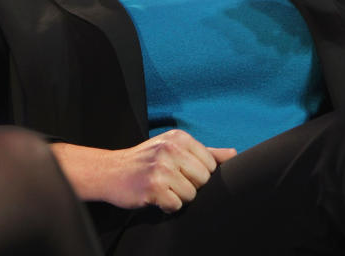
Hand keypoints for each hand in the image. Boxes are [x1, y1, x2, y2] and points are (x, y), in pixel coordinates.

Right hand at [50, 131, 236, 212]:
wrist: (109, 171)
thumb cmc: (146, 161)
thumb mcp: (174, 148)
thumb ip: (205, 152)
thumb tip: (234, 155)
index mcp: (179, 138)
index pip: (211, 164)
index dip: (199, 174)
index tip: (181, 172)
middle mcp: (171, 149)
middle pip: (204, 179)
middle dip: (190, 186)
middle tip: (170, 181)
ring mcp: (161, 168)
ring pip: (191, 194)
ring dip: (178, 197)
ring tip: (162, 188)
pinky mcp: (152, 187)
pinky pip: (176, 205)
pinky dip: (167, 206)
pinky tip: (155, 197)